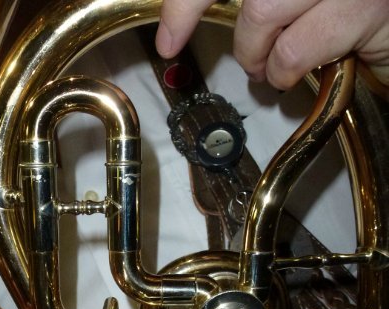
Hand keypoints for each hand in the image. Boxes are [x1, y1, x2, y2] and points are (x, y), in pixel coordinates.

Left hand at [157, 0, 388, 88]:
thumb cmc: (351, 9)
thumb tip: (192, 12)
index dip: (187, 1)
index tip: (169, 38)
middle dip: (233, 33)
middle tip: (248, 59)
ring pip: (261, 13)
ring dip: (260, 55)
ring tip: (276, 67)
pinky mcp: (365, 8)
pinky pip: (295, 50)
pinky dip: (285, 72)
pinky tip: (297, 73)